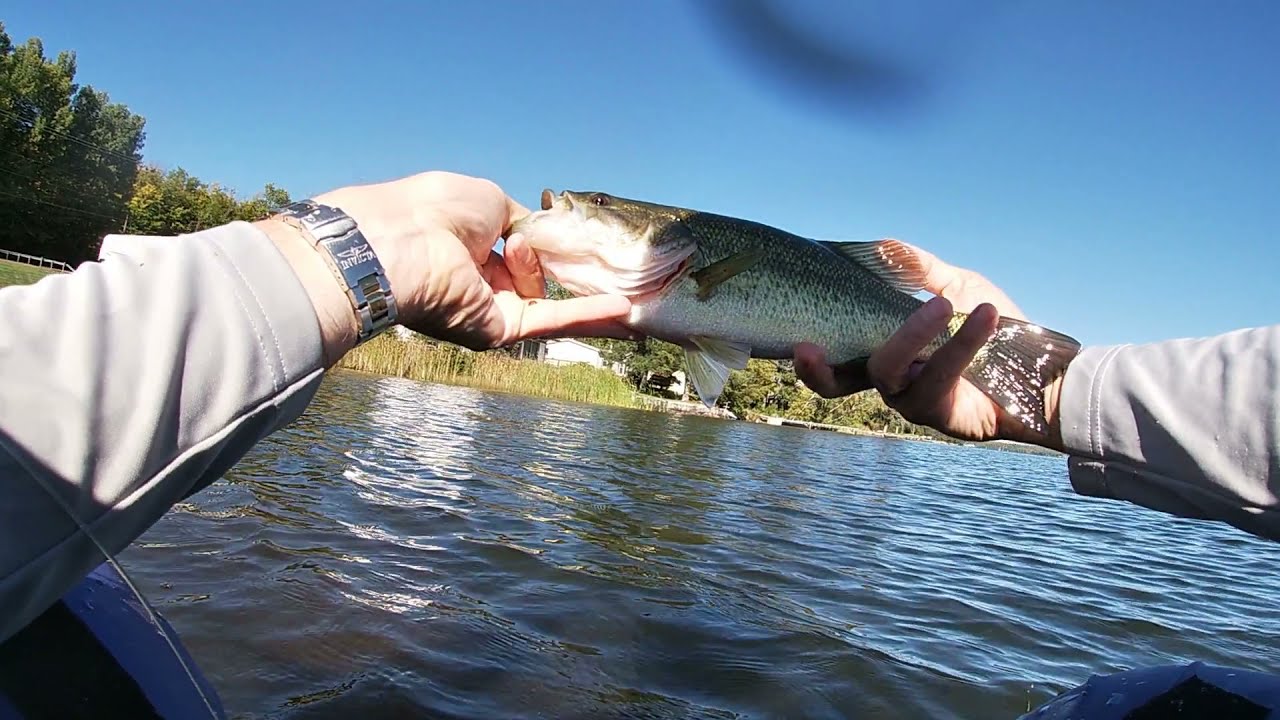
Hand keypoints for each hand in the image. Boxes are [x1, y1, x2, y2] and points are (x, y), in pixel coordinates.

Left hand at [261, 171, 634, 363]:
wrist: (402, 242)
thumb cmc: (433, 210)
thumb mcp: (489, 201)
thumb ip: (521, 221)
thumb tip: (539, 236)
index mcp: (470, 247)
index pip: (520, 254)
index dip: (551, 252)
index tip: (586, 250)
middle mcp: (480, 283)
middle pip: (540, 285)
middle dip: (579, 282)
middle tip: (624, 280)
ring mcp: (490, 310)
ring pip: (553, 305)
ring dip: (593, 299)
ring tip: (640, 297)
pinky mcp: (499, 331)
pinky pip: (552, 319)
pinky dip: (588, 314)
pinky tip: (625, 311)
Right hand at [793, 243, 1061, 446]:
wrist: (1042, 370)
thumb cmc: (995, 331)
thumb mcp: (956, 287)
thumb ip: (918, 269)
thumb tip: (883, 244)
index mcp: (881, 356)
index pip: (832, 363)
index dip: (809, 360)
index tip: (798, 341)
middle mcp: (889, 384)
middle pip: (838, 385)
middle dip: (821, 369)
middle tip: (808, 346)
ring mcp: (912, 402)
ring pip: (890, 372)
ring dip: (912, 334)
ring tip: (944, 305)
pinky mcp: (943, 413)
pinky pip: (942, 376)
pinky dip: (964, 341)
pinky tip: (988, 314)